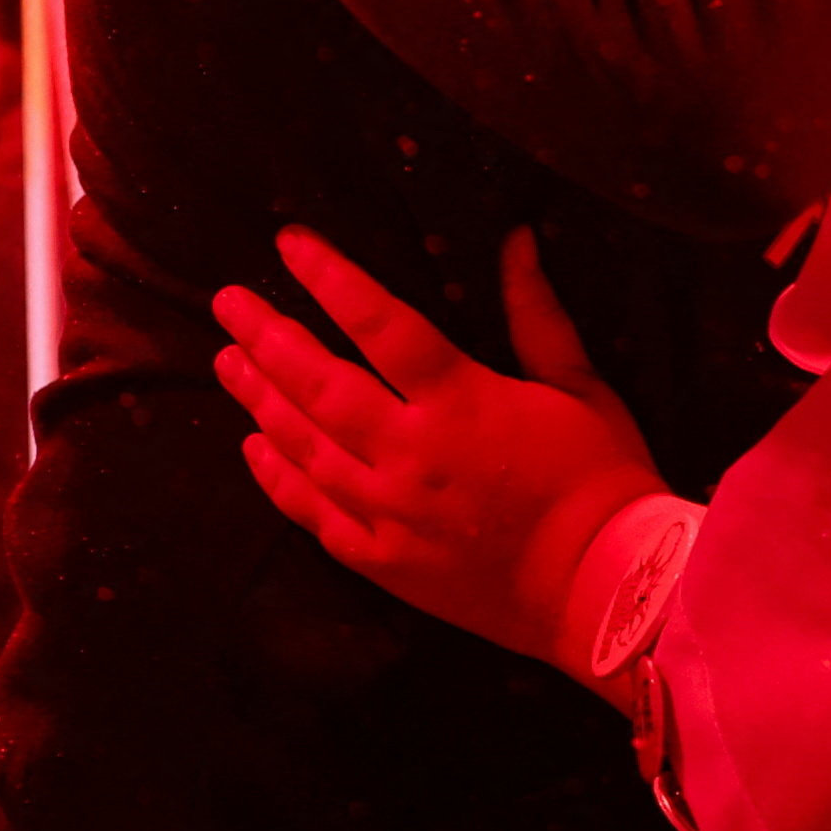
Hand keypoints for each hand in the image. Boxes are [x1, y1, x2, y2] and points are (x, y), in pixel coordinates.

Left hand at [217, 227, 667, 669]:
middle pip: (320, 385)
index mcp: (461, 402)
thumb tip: (515, 239)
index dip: (330, 278)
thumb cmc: (601, 480)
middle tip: (227, 302)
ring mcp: (389, 513)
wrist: (604, 591)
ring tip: (226, 360)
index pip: (379, 323)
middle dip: (268, 337)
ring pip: (305, 447)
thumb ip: (537, 314)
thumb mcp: (581, 386)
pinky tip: (253, 446)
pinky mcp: (382, 562)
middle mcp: (411, 454)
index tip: (288, 242)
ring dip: (260, 400)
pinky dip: (278, 479)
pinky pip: (313, 515)